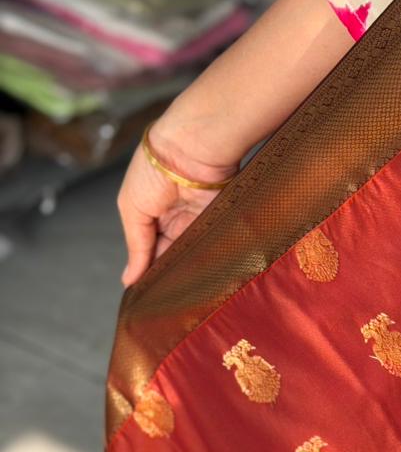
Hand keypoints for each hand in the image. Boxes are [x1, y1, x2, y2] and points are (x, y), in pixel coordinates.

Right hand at [116, 124, 237, 287]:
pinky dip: (209, 263)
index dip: (148, 272)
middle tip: (167, 304)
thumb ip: (136, 246)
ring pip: (194, 257)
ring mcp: (199, 223)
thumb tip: (129, 280)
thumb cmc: (154, 168)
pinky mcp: (221, 223)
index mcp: (152, 216)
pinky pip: (214, 249)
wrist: (190, 147)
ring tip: (183, 298)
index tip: (148, 298)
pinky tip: (204, 281)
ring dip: (189, 273)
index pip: (149, 252)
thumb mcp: (132, 208)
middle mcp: (176, 221)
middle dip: (170, 276)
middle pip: (173, 258)